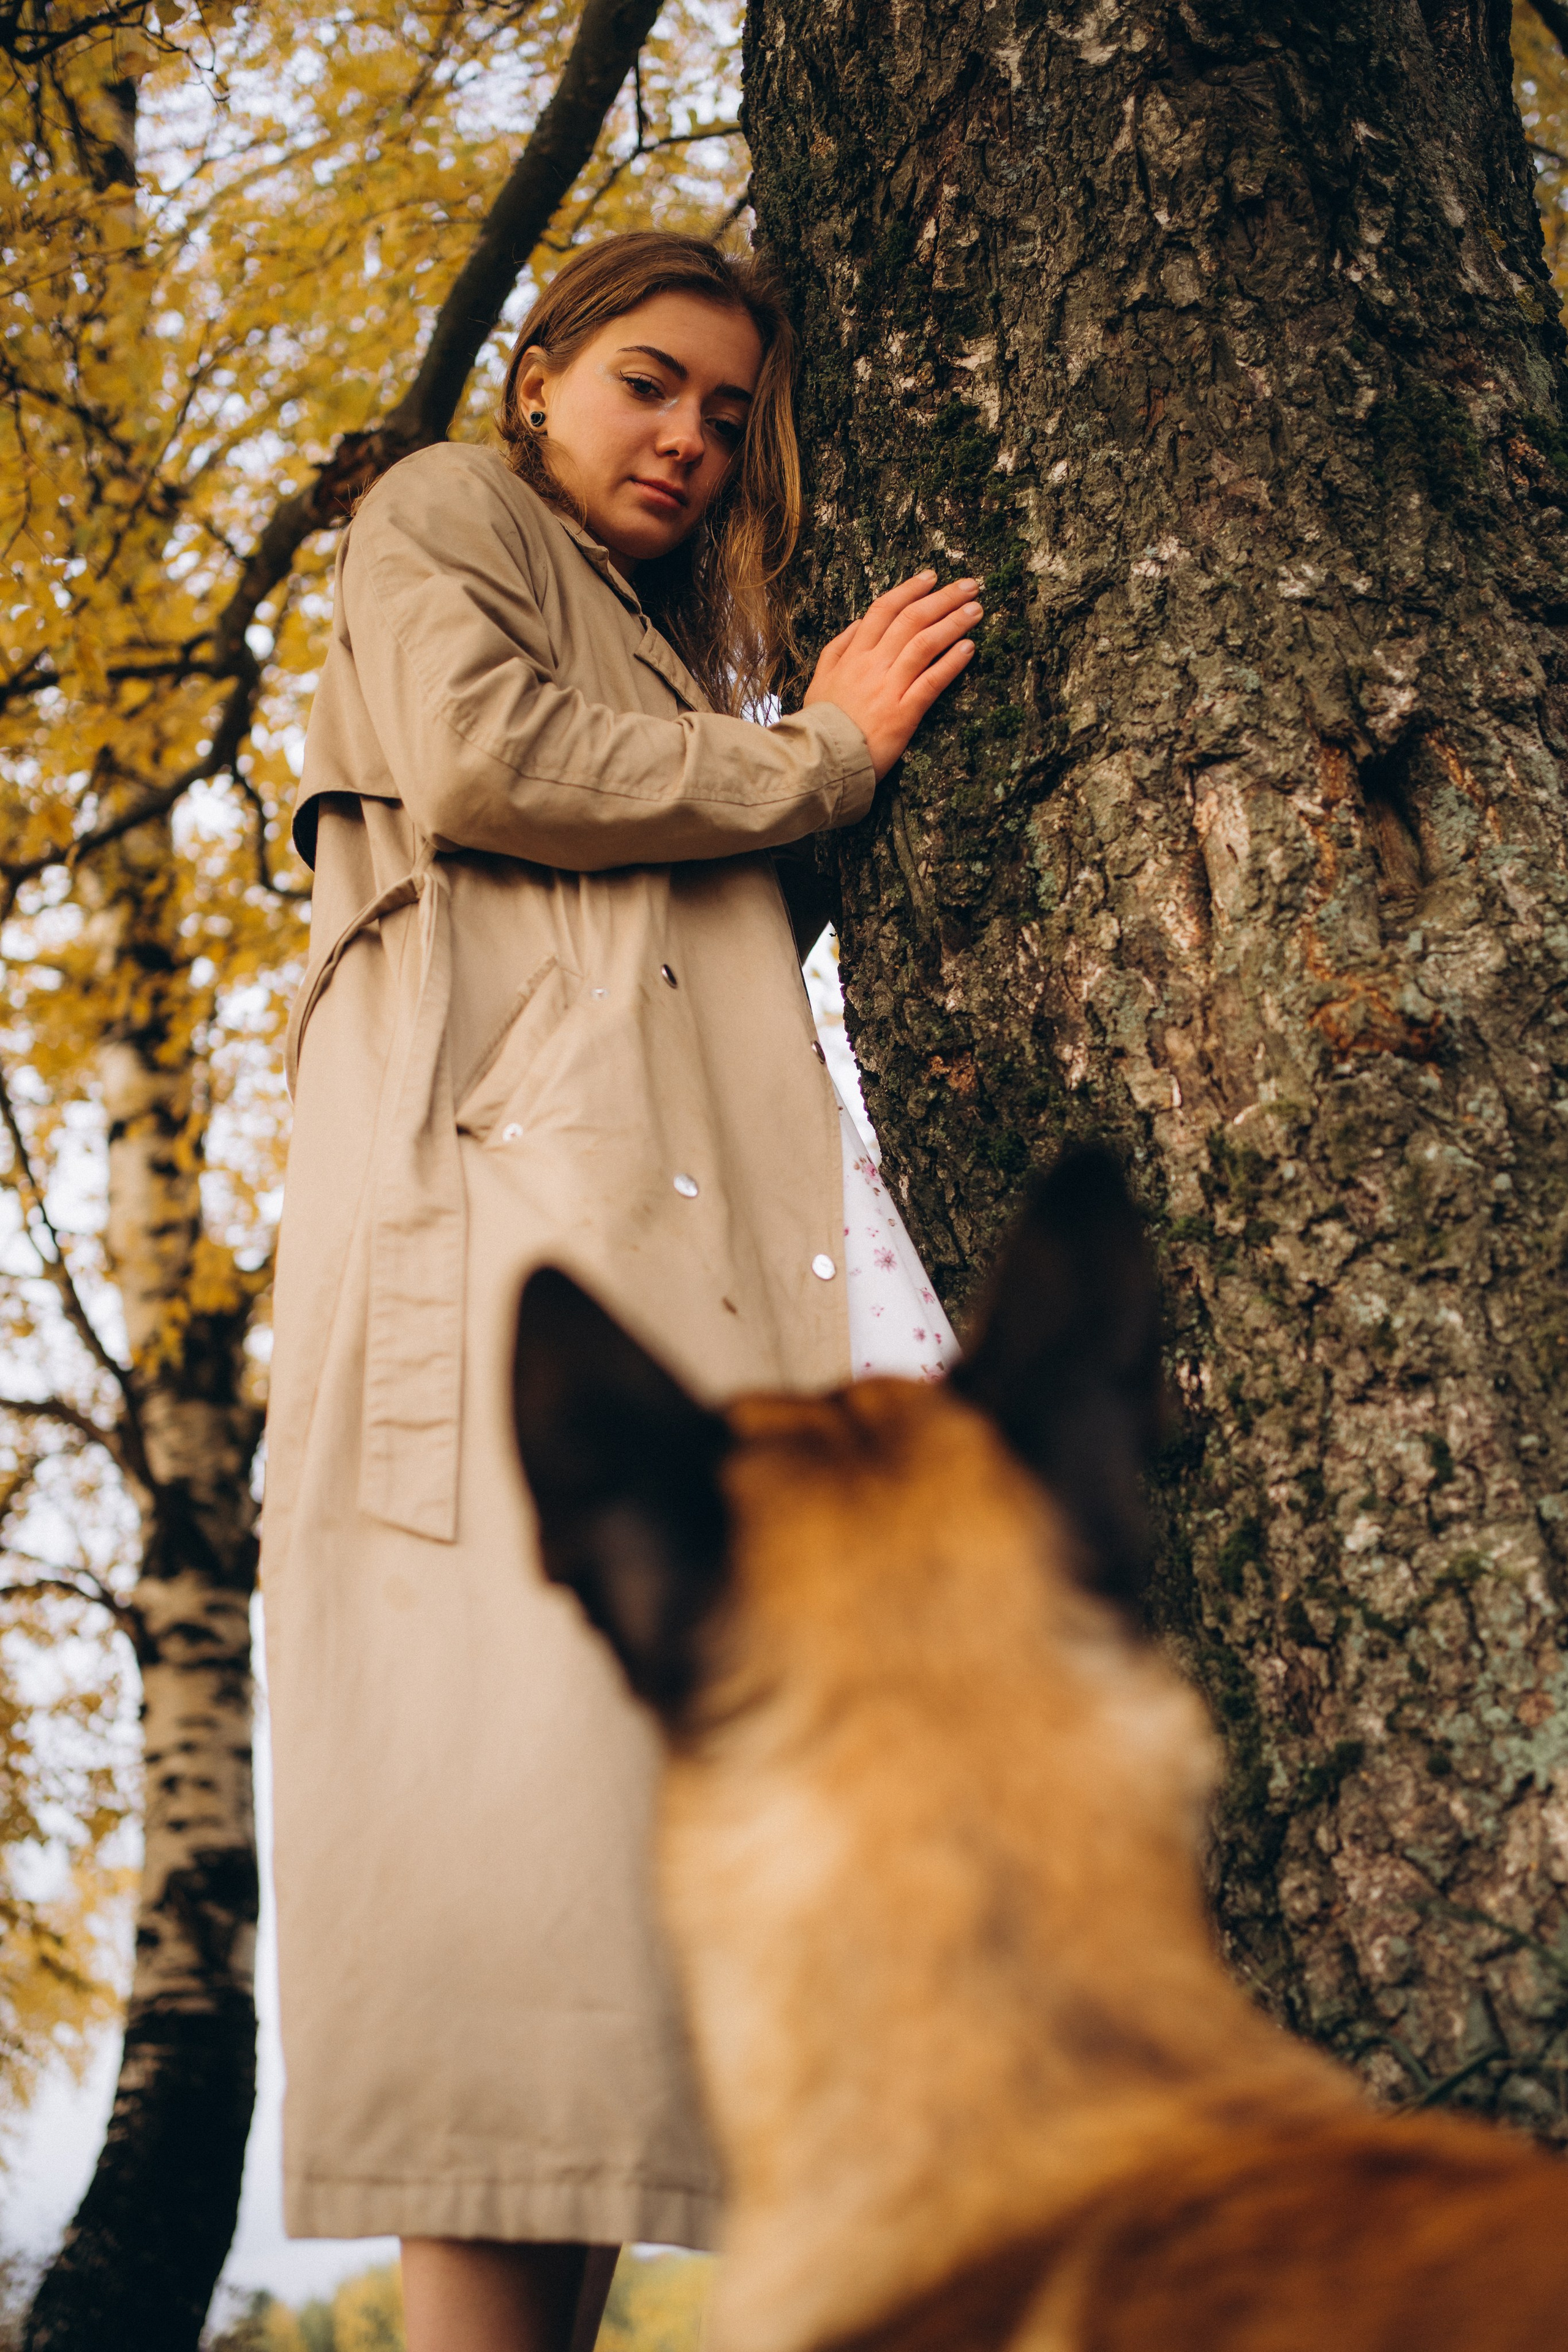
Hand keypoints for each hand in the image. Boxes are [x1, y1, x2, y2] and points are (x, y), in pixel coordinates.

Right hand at [803, 570, 981, 780]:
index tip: (930, 577)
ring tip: (976, 609)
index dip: (909, 590)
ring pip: (924, 643)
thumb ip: (836, 650)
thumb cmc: (821, 724)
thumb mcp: (819, 681)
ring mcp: (889, 687)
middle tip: (969, 585)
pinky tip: (969, 647)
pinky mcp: (904, 713)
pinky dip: (952, 662)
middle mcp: (872, 665)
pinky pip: (932, 681)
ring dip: (953, 622)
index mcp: (853, 655)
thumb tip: (857, 624)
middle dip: (942, 598)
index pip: (883, 610)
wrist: (819, 761)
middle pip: (911, 619)